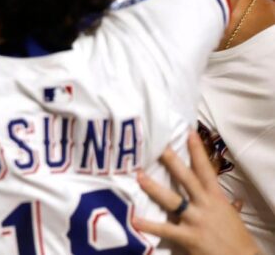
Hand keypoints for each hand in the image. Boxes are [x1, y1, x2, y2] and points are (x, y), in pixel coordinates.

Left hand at [132, 131, 257, 254]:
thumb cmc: (237, 238)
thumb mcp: (232, 217)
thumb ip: (230, 207)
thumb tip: (237, 201)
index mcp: (216, 198)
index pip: (206, 170)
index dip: (197, 151)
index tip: (189, 133)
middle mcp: (205, 204)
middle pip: (186, 179)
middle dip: (172, 162)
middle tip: (157, 146)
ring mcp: (195, 220)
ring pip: (172, 200)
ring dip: (154, 188)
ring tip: (139, 177)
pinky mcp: (188, 236)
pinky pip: (165, 229)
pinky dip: (149, 225)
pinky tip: (135, 219)